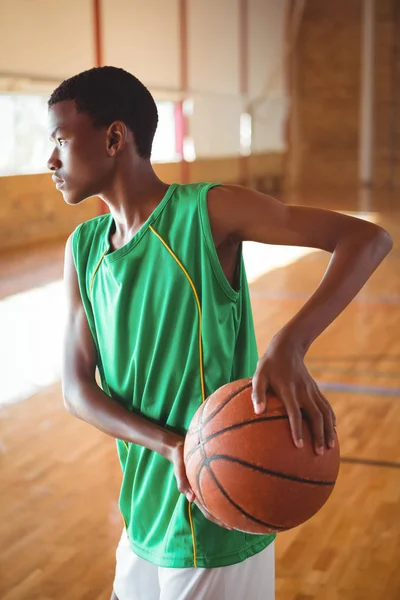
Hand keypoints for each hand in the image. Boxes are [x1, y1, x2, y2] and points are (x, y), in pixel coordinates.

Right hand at [165, 435, 232, 528]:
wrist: (178, 449)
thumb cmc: (179, 460)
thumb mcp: (179, 470)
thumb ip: (182, 483)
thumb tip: (191, 499)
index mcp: (194, 494)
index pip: (208, 511)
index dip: (218, 520)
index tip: (230, 526)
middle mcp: (200, 492)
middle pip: (214, 509)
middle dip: (225, 517)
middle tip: (240, 523)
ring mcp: (203, 485)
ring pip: (216, 500)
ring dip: (226, 507)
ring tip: (240, 511)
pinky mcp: (207, 477)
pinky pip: (217, 488)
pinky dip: (225, 493)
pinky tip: (235, 491)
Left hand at [252, 334, 335, 454]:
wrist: (288, 347)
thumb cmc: (269, 364)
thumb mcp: (259, 375)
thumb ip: (257, 393)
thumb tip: (257, 411)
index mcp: (289, 390)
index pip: (295, 413)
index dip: (297, 429)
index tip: (299, 446)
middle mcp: (303, 391)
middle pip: (316, 416)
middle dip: (319, 435)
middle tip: (319, 453)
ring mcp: (312, 390)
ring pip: (325, 412)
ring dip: (329, 430)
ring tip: (331, 447)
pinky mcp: (316, 389)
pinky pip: (326, 405)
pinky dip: (331, 418)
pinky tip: (333, 429)